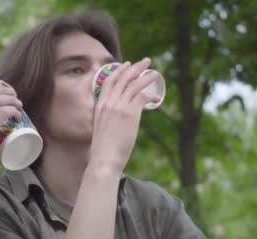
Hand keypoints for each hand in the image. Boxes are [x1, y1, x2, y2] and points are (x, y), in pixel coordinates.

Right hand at [88, 57, 161, 173]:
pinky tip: (156, 96)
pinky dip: (150, 95)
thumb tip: (116, 120)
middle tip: (145, 62)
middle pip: (123, 78)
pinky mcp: (130, 113)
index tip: (126, 64)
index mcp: (99, 105)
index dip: (119, 71)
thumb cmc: (103, 149)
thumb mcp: (100, 128)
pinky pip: (142, 97)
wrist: (104, 158)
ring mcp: (119, 107)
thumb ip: (107, 119)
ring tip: (155, 72)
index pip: (109, 81)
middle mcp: (108, 103)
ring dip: (146, 76)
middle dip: (135, 67)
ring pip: (134, 84)